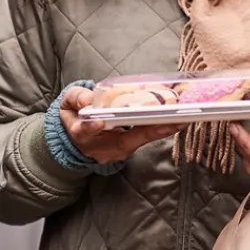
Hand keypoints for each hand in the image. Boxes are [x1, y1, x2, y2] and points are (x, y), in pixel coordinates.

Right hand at [63, 86, 184, 162]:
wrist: (78, 137)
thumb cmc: (75, 116)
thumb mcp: (68, 104)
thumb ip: (76, 98)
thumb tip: (87, 99)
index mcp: (81, 134)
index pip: (85, 131)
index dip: (92, 127)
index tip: (100, 123)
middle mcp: (101, 147)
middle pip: (125, 141)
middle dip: (149, 131)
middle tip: (170, 122)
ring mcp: (117, 150)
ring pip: (140, 141)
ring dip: (162, 130)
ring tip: (181, 119)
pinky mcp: (130, 147)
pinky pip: (146, 138)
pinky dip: (161, 129)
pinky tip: (178, 120)